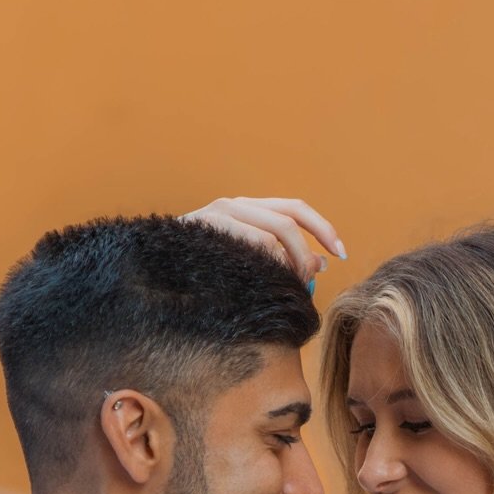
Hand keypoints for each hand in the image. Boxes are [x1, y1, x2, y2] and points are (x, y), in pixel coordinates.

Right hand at [178, 195, 345, 283]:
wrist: (152, 272)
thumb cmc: (201, 275)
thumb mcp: (246, 264)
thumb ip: (281, 260)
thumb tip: (320, 263)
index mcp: (249, 210)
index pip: (295, 210)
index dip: (323, 230)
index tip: (342, 255)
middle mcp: (236, 205)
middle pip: (289, 221)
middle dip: (306, 253)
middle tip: (309, 282)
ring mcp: (219, 213)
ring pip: (272, 234)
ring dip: (287, 264)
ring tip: (284, 288)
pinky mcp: (206, 226)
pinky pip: (250, 244)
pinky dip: (266, 264)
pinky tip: (263, 283)